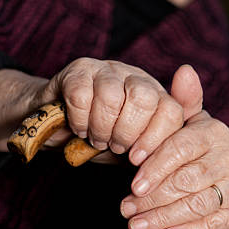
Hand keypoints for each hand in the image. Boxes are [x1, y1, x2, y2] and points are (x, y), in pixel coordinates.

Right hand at [39, 59, 202, 159]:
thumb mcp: (134, 149)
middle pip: (144, 99)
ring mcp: (108, 69)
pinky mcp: (80, 69)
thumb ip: (157, 150)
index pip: (171, 111)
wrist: (57, 121)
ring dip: (101, 128)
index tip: (136, 159)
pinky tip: (79, 128)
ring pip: (112, 97)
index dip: (155, 138)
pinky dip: (79, 120)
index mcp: (156, 95)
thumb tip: (169, 159)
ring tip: (96, 139)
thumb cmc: (102, 137)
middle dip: (127, 132)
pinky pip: (82, 96)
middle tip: (114, 146)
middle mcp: (135, 77)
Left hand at [120, 111, 228, 228]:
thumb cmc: (191, 146)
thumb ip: (181, 101)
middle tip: (125, 208)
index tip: (132, 182)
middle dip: (153, 196)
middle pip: (187, 179)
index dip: (156, 165)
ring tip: (134, 224)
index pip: (182, 148)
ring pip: (198, 203)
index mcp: (214, 131)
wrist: (218, 173)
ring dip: (164, 216)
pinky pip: (214, 223)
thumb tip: (185, 69)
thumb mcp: (183, 123)